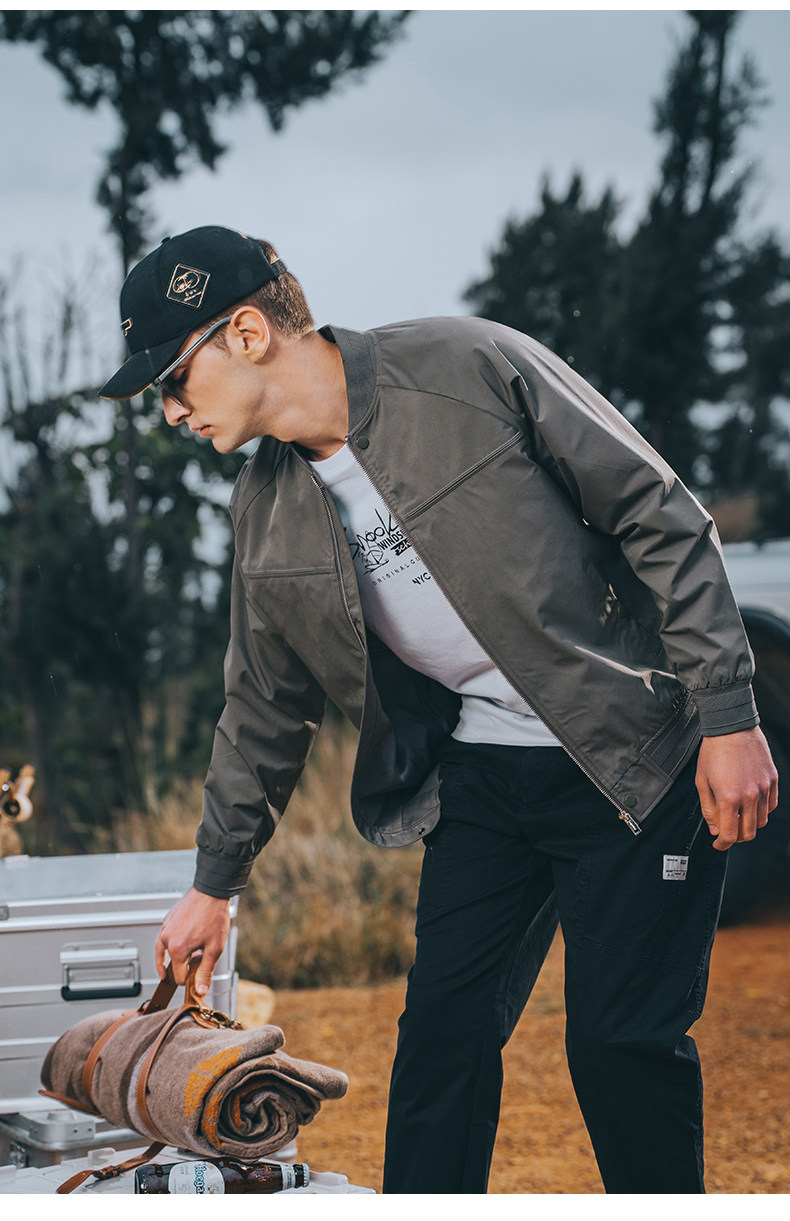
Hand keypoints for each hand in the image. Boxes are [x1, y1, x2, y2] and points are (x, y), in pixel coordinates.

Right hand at [154, 886, 231, 995]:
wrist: (211, 891)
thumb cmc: (214, 916)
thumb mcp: (215, 948)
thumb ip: (206, 971)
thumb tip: (200, 991)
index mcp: (177, 949)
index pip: (179, 977)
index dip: (190, 980)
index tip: (198, 978)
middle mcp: (166, 939)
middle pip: (170, 965)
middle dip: (182, 968)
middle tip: (195, 967)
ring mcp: (165, 928)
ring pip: (163, 951)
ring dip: (170, 959)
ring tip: (168, 970)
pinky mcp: (167, 920)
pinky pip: (165, 938)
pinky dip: (169, 945)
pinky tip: (177, 945)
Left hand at [696, 727, 778, 850]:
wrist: (731, 727)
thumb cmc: (713, 752)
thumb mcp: (702, 781)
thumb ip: (708, 809)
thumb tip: (715, 829)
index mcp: (729, 798)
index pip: (730, 835)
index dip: (722, 845)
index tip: (718, 844)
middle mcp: (750, 795)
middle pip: (748, 832)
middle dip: (736, 838)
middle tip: (727, 833)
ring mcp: (764, 788)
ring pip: (762, 821)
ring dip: (749, 825)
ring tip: (738, 817)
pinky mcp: (772, 779)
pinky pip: (772, 805)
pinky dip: (762, 811)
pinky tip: (751, 805)